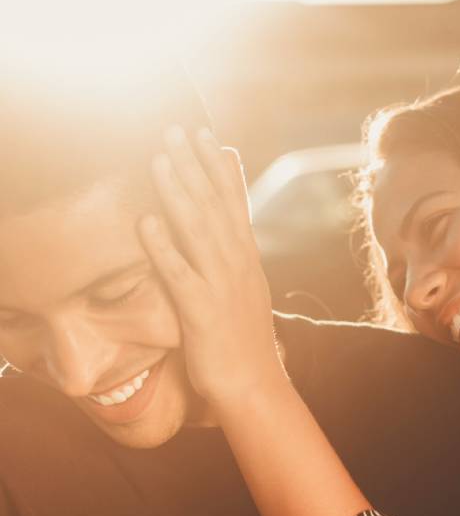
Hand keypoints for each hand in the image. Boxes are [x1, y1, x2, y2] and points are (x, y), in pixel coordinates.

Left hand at [139, 125, 283, 410]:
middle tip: (176, 129)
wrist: (255, 386)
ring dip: (178, 192)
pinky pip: (179, 274)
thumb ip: (235, 257)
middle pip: (215, 207)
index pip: (233, 204)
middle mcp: (238, 265)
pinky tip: (147, 222)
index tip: (207, 135)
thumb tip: (228, 230)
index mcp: (246, 260)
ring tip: (160, 159)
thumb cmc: (243, 341)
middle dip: (195, 166)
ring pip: (198, 230)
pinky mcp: (203, 311)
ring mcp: (222, 286)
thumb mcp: (245, 291)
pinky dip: (163, 246)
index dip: (219, 168)